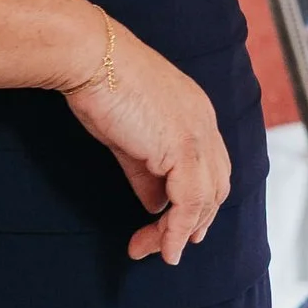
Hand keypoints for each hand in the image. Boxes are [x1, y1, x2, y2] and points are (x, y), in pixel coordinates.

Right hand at [62, 30, 232, 263]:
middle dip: (194, 222)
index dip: (199, 201)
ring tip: (155, 252)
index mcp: (197, 113)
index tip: (177, 228)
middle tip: (167, 248)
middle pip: (216, 186)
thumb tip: (154, 205)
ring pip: (205, 199)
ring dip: (181, 232)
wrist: (90, 56)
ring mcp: (199, 134)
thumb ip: (146, 172)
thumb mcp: (128, 137)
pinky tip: (164, 248)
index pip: (211, 167)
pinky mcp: (183, 147)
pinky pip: (190, 201)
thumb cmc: (101, 85)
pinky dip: (178, 229)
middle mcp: (206, 123)